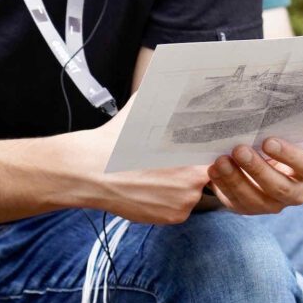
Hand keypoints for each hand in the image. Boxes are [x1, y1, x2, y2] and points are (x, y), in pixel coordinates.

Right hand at [72, 111, 212, 223]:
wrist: (91, 171)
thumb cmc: (117, 142)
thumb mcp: (142, 112)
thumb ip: (164, 102)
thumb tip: (173, 84)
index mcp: (193, 158)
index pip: (212, 155)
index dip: (202, 153)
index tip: (190, 150)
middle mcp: (194, 184)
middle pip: (203, 175)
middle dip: (190, 169)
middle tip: (170, 163)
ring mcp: (183, 203)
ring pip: (190, 192)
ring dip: (179, 186)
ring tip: (157, 175)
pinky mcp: (171, 218)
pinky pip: (177, 208)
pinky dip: (167, 201)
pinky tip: (151, 189)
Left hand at [208, 137, 302, 214]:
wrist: (270, 165)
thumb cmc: (278, 143)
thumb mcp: (283, 137)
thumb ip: (276, 131)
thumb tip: (256, 118)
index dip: (288, 155)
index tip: (268, 141)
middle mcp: (294, 193)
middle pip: (278, 187)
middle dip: (257, 169)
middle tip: (239, 150)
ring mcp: (271, 205)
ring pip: (254, 199)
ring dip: (235, 179)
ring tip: (221, 161)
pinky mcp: (249, 209)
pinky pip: (235, 201)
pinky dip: (223, 185)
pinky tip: (214, 170)